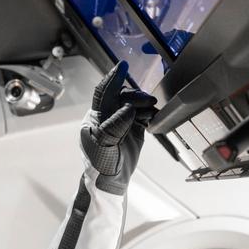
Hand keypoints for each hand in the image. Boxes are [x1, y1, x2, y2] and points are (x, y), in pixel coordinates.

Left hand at [81, 61, 156, 193]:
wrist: (110, 182)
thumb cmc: (100, 164)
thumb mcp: (104, 145)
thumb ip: (115, 125)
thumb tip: (128, 107)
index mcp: (96, 117)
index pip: (104, 92)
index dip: (113, 78)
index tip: (123, 66)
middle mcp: (107, 116)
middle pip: (122, 96)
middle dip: (136, 95)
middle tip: (149, 101)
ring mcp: (121, 122)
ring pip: (134, 104)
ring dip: (144, 104)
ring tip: (152, 112)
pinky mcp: (133, 130)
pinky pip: (142, 115)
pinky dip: (149, 114)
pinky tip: (153, 117)